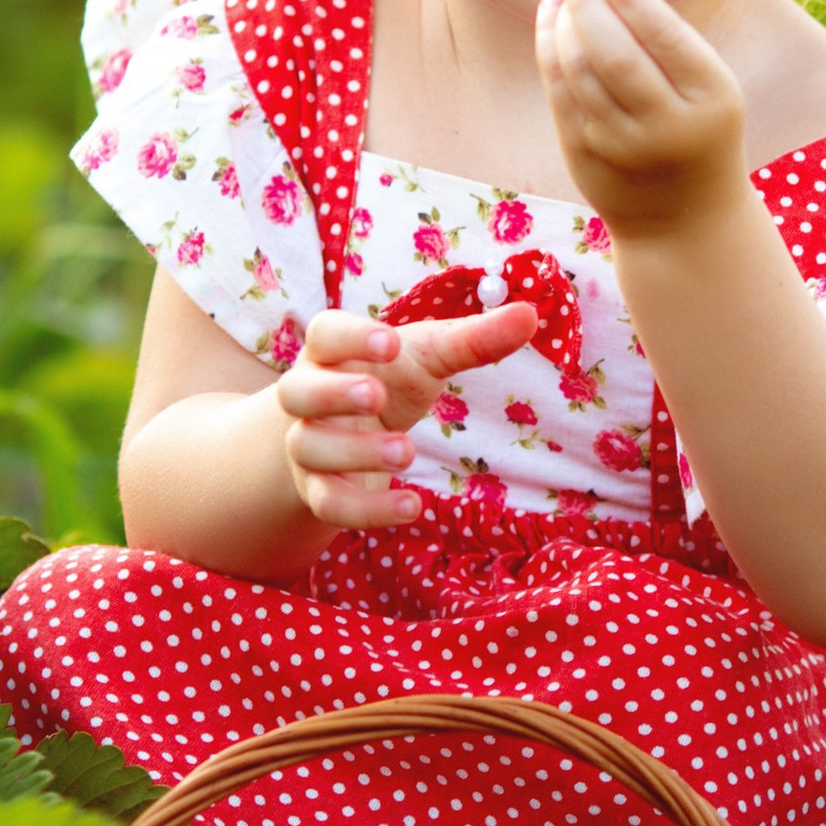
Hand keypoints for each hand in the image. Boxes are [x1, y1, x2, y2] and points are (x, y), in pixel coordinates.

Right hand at [274, 303, 538, 528]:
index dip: (351, 337)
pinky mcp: (319, 491)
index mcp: (333, 351)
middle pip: (296, 390)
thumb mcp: (430, 358)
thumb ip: (475, 340)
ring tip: (405, 452)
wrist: (348, 437)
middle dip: (333, 393)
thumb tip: (529, 315)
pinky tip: (411, 507)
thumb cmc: (391, 382)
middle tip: (377, 396)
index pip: (324, 333)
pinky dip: (368, 510)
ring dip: (356, 451)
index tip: (391, 343)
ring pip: (309, 447)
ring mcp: (308, 445)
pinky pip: (329, 504)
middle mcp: (308, 396)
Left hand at [537, 0, 747, 238]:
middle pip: (613, 54)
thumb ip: (671, 37)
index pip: (662, 35)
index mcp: (710, 98)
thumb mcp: (710, 86)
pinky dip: (548, 49)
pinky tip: (550, 20)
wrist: (685, 219)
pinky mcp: (585, 155)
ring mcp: (620, 146)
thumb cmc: (698, 128)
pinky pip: (558, 92)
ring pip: (578, 72)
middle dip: (587, 4)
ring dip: (563, 22)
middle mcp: (665, 126)